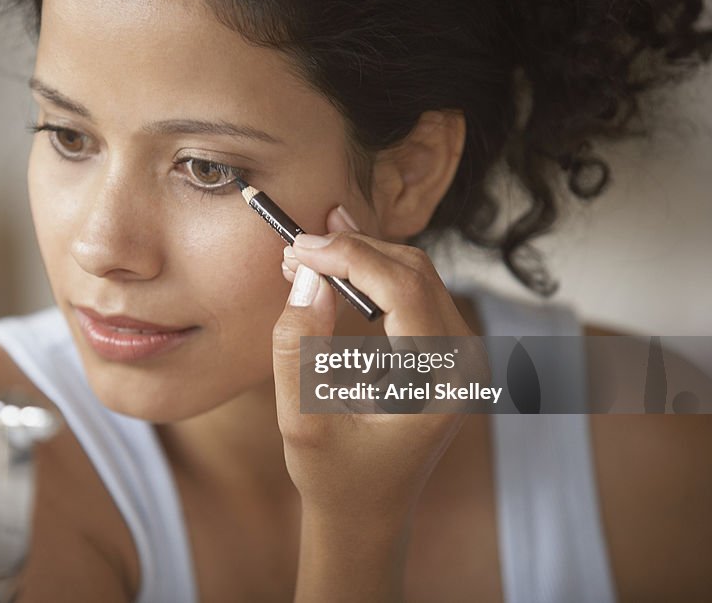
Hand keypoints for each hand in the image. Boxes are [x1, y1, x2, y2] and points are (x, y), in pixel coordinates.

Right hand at [274, 205, 473, 520]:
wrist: (366, 514)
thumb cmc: (336, 477)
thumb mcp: (303, 418)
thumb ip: (299, 347)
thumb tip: (308, 275)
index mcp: (444, 384)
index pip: (404, 291)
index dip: (350, 258)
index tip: (299, 247)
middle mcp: (465, 362)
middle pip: (414, 272)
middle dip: (353, 251)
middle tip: (295, 250)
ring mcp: (460, 354)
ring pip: (413, 274)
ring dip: (360, 258)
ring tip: (306, 258)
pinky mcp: (443, 349)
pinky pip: (411, 292)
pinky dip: (369, 275)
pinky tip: (334, 270)